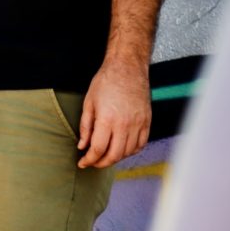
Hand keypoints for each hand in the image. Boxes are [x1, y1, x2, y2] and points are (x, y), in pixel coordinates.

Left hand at [77, 53, 151, 168]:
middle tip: (93, 162)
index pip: (98, 149)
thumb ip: (85, 127)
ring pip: (128, 152)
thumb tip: (83, 146)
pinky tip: (122, 148)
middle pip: (114, 155)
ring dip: (115, 158)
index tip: (83, 163)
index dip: (89, 160)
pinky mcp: (147, 122)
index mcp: (107, 119)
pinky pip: (141, 144)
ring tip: (106, 154)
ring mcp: (138, 124)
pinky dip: (131, 151)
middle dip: (101, 163)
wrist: (127, 67)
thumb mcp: (89, 102)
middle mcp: (124, 124)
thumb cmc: (106, 81)